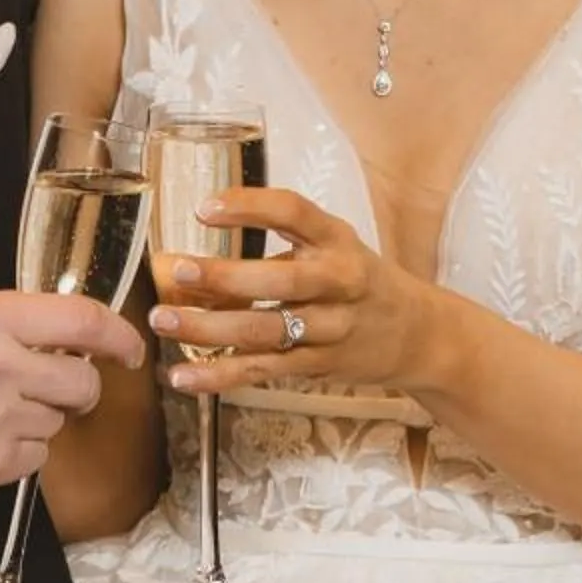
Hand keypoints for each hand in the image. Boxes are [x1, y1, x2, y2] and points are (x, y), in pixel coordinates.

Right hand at [0, 291, 146, 506]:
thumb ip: (11, 325)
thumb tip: (70, 339)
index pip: (81, 319)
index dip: (117, 335)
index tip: (129, 349)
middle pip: (81, 381)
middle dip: (79, 389)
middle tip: (56, 390)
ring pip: (57, 424)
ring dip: (36, 422)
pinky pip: (34, 461)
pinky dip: (16, 455)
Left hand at [150, 187, 441, 394]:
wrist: (418, 334)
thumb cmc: (358, 281)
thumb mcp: (332, 246)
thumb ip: (278, 247)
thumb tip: (194, 252)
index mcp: (337, 240)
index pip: (294, 213)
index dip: (249, 207)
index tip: (204, 209)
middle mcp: (338, 281)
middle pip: (281, 280)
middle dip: (226, 277)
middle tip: (178, 269)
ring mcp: (330, 328)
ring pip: (265, 330)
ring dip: (210, 328)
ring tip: (164, 320)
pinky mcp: (317, 365)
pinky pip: (262, 370)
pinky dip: (220, 375)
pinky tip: (183, 375)